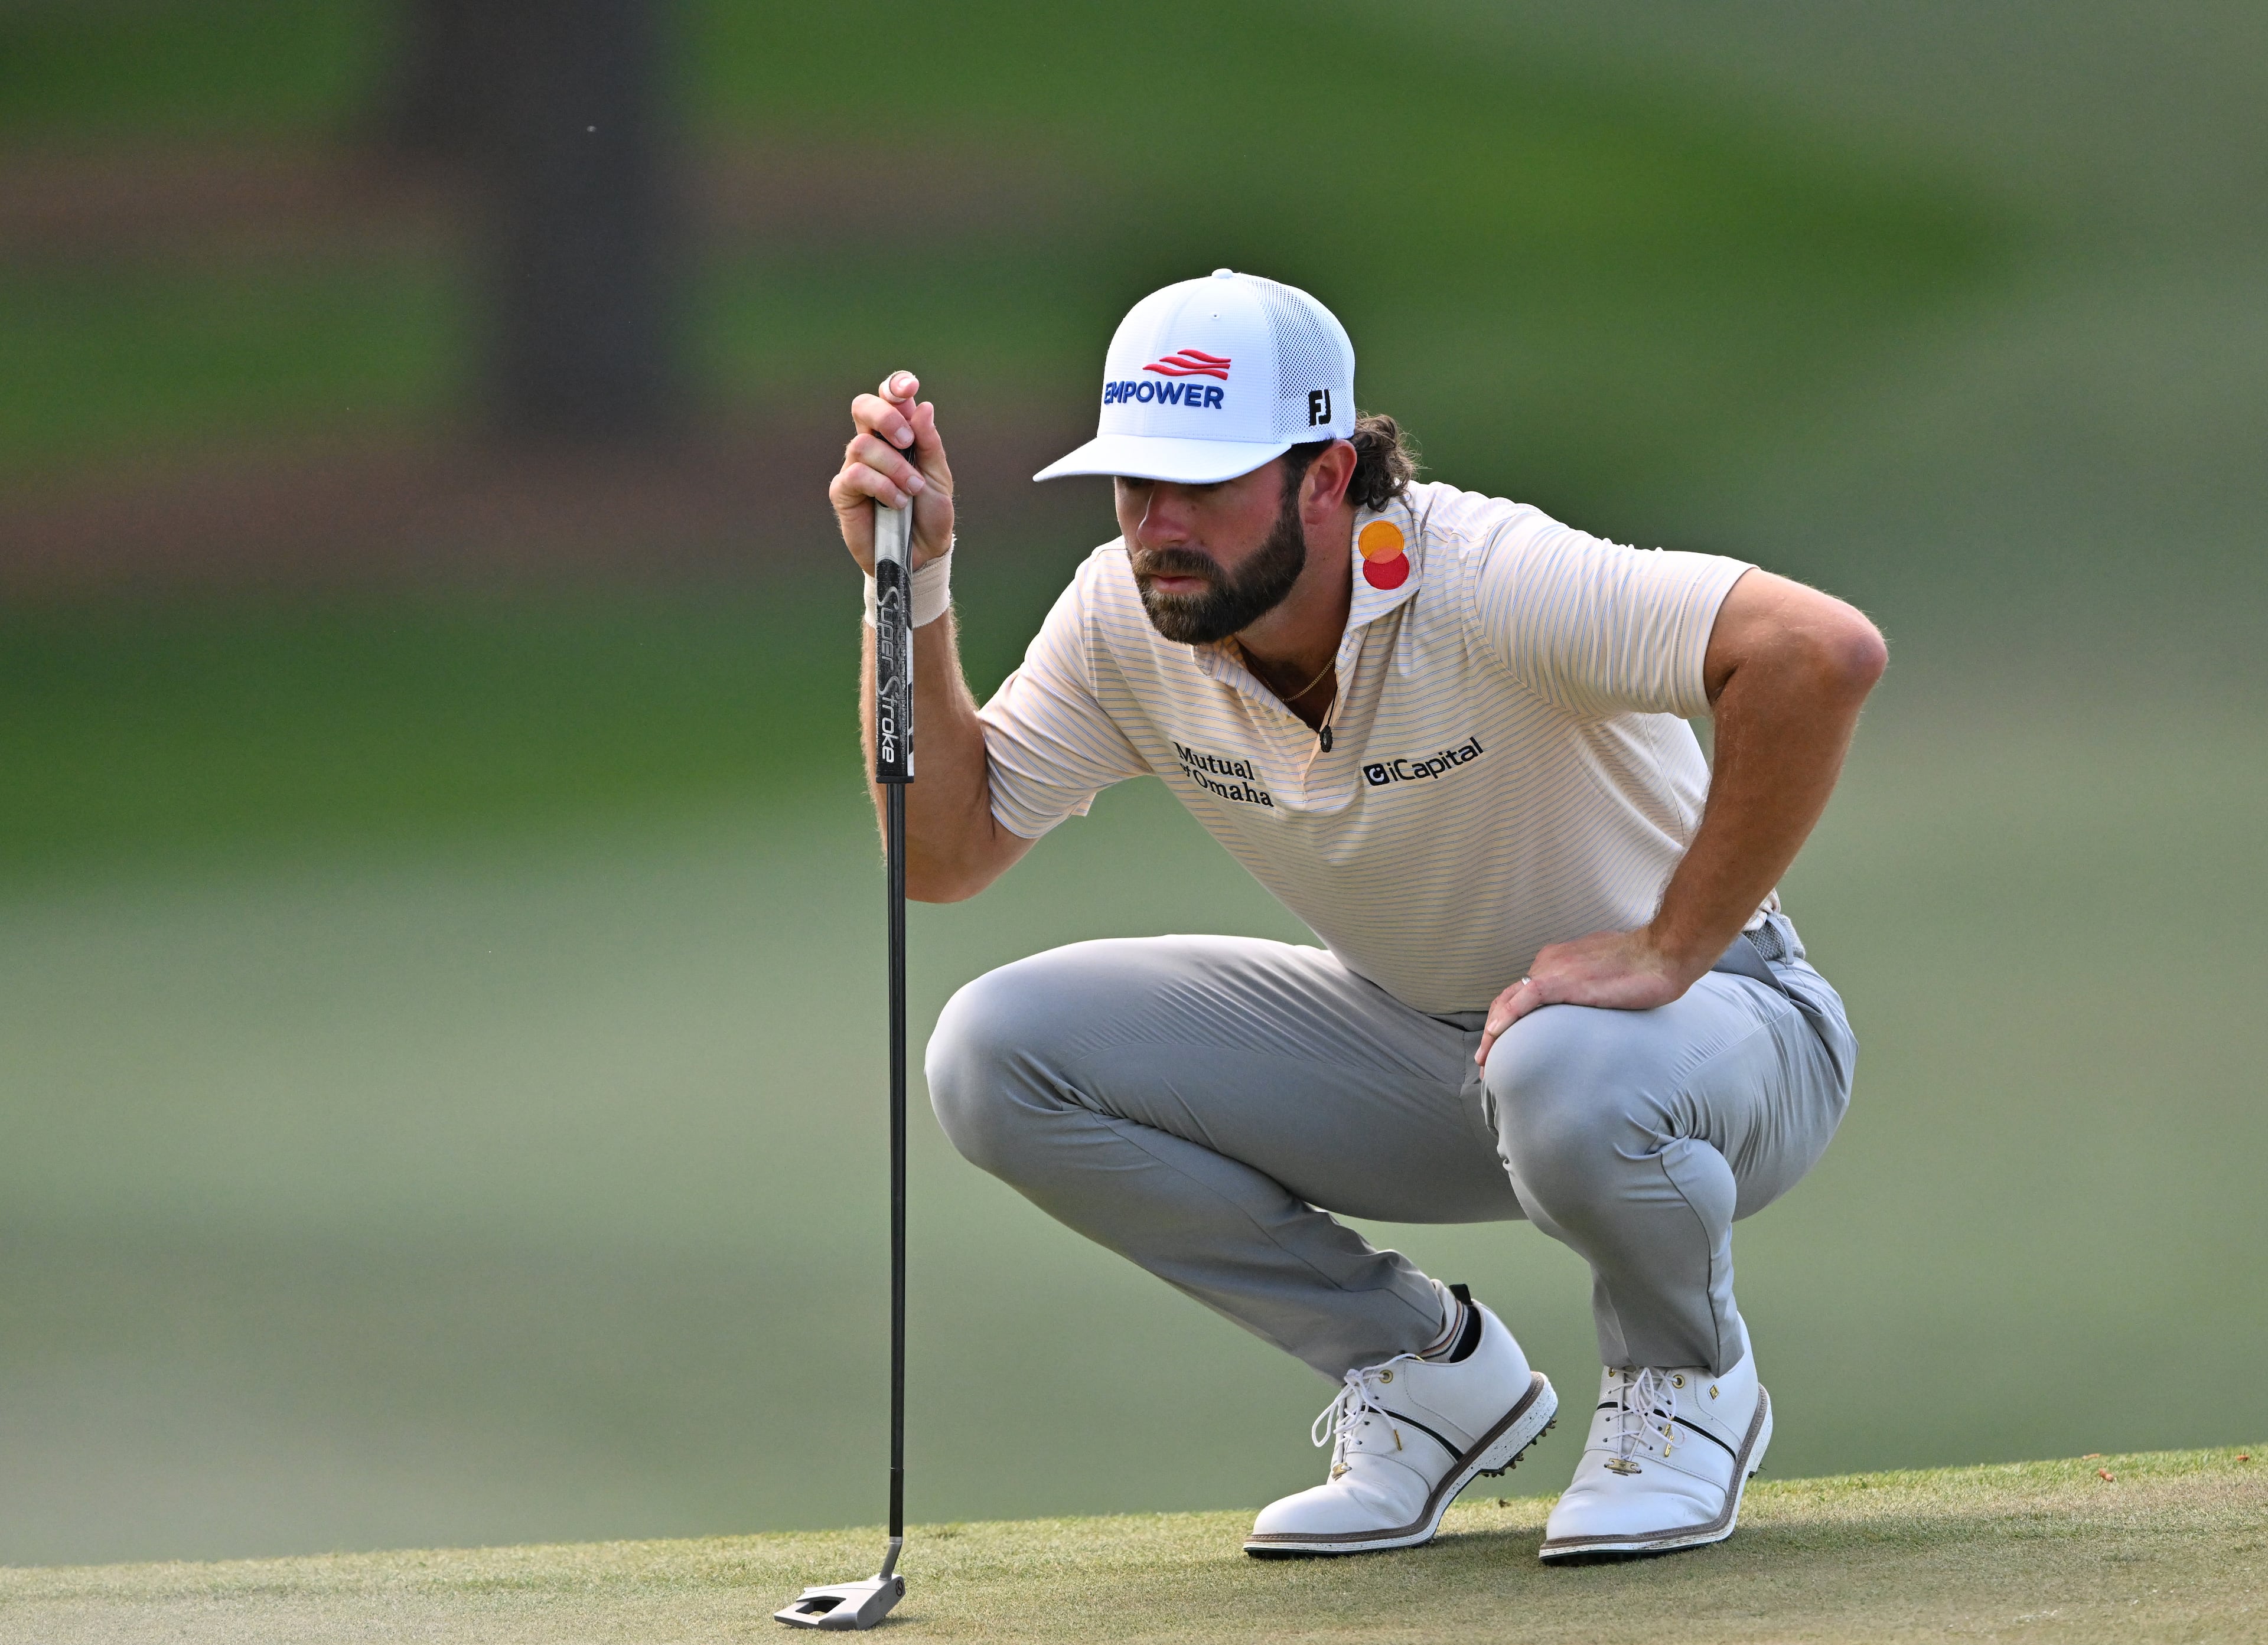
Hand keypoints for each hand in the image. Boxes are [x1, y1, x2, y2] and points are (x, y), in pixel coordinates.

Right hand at [830, 370, 955, 574]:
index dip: (894, 386)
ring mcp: (855, 467)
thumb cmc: (929, 515)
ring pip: (862, 445)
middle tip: (907, 441)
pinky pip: (855, 476)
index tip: (908, 386)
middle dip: (885, 416)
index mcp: (897, 436)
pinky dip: (881, 486)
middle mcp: (873, 446)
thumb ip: (929, 443)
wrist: (922, 554)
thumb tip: (922, 406)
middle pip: (862, 407)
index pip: (889, 400)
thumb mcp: (938, 478)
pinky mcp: (843, 493)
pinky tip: (897, 502)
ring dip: (893, 467)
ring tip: (911, 490)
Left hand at [1474, 927, 1707, 1065]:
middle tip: (1486, 1062)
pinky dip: (1507, 1017)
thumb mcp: (1604, 975)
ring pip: (1510, 1002)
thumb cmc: (1643, 964)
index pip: (1521, 993)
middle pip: (1508, 1000)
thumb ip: (1586, 989)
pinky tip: (1495, 1035)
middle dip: (1493, 1032)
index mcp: (1557, 962)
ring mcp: (1554, 970)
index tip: (1500, 1046)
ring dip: (1494, 1033)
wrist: (1663, 953)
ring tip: (1485, 1061)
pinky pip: (1525, 999)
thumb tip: (1586, 1007)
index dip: (1506, 1020)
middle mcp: (1548, 963)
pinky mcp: (1563, 980)